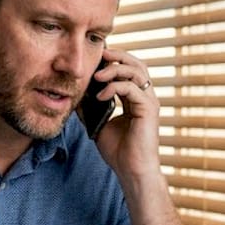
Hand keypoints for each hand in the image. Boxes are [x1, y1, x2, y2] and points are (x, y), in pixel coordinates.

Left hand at [87, 48, 161, 179]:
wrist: (131, 170)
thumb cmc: (119, 151)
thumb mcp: (99, 124)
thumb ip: (91, 108)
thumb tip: (75, 95)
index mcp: (135, 99)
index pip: (128, 71)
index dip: (113, 61)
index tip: (95, 59)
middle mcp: (145, 97)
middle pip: (136, 64)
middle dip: (117, 56)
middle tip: (99, 54)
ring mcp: (149, 102)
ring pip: (136, 71)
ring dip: (114, 69)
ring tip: (96, 74)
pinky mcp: (148, 109)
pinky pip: (132, 88)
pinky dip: (114, 87)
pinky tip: (101, 95)